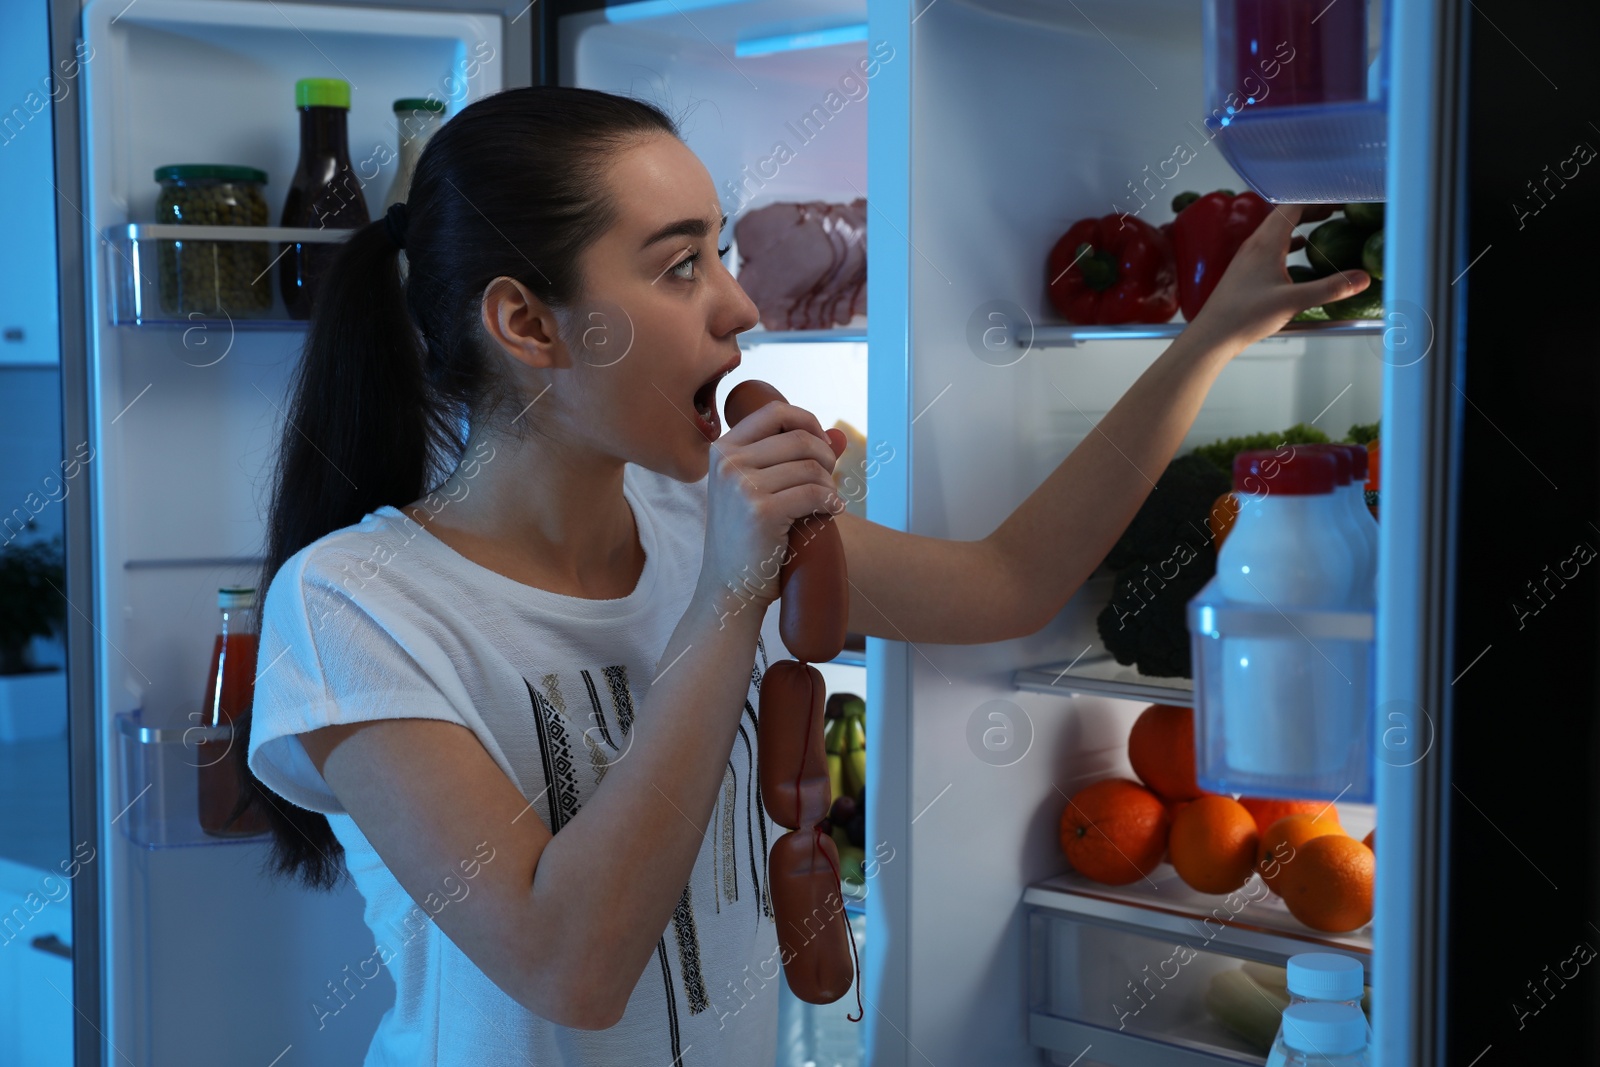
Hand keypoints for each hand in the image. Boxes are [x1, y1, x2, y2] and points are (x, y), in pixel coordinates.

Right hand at [699, 401, 843, 615]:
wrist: (729, 587)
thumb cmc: (748, 537)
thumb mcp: (754, 488)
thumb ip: (788, 458)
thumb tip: (840, 435)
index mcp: (722, 449)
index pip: (775, 411)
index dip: (807, 421)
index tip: (821, 445)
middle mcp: (728, 462)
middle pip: (799, 438)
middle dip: (825, 458)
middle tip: (829, 481)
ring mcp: (741, 486)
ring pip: (810, 466)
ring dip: (829, 484)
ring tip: (827, 502)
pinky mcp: (761, 511)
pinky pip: (814, 492)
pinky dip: (831, 501)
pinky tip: (832, 511)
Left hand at [1188, 203, 1370, 350]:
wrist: (1212, 335)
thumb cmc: (1245, 317)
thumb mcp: (1293, 302)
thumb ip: (1330, 288)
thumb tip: (1362, 278)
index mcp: (1265, 243)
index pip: (1292, 206)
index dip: (1317, 198)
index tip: (1338, 197)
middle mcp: (1254, 244)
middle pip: (1285, 214)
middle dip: (1312, 207)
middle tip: (1336, 207)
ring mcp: (1248, 256)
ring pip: (1277, 229)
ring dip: (1300, 222)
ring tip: (1323, 221)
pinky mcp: (1245, 270)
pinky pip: (1271, 246)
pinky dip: (1289, 241)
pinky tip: (1299, 249)